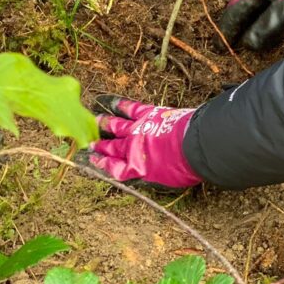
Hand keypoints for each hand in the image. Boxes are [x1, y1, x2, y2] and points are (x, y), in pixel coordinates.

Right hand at [82, 95, 201, 189]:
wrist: (193, 145)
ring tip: (96, 120)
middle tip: (90, 143)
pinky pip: (132, 109)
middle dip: (101, 146)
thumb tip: (148, 170)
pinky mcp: (148, 114)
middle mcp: (133, 148)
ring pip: (117, 126)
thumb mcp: (164, 179)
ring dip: (106, 124)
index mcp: (136, 167)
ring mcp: (139, 129)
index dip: (102, 164)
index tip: (93, 160)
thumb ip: (151, 173)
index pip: (114, 168)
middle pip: (112, 147)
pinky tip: (115, 103)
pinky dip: (123, 106)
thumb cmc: (184, 167)